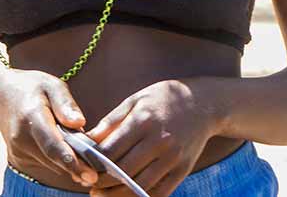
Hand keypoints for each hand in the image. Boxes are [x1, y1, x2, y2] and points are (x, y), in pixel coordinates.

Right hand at [0, 68, 98, 187]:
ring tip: (84, 153)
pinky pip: (46, 162)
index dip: (71, 161)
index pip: (52, 144)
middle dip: (77, 165)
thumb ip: (66, 103)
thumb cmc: (31, 88)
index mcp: (32, 115)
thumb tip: (80, 123)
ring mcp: (18, 150)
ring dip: (69, 161)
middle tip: (98, 171)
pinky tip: (66, 148)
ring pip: (51, 164)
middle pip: (54, 158)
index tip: (90, 174)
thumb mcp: (51, 84)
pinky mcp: (18, 158)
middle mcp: (22, 137)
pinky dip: (58, 159)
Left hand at [85, 80, 219, 196]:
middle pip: (122, 171)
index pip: (110, 150)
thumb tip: (86, 140)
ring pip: (139, 186)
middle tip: (89, 185)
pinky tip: (127, 196)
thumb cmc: (163, 99)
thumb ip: (111, 121)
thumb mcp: (136, 100)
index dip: (93, 164)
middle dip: (101, 182)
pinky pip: (160, 192)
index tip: (82, 167)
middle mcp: (159, 140)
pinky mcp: (183, 169)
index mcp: (143, 120)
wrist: (204, 103)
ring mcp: (173, 157)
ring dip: (117, 195)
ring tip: (102, 195)